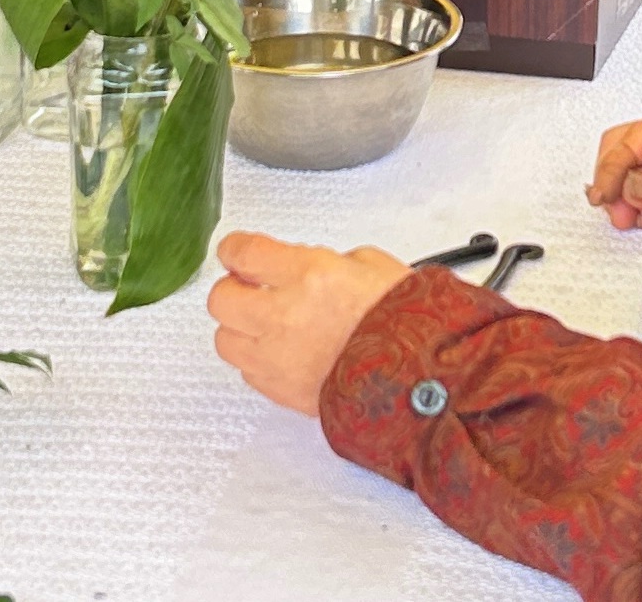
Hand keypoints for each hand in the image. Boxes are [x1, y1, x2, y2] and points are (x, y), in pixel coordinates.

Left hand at [208, 231, 412, 416]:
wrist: (420, 379)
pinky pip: (249, 373)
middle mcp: (285, 317)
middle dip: (233, 289)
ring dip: (240, 327)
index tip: (235, 251)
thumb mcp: (373, 266)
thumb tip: (312, 265)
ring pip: (226, 339)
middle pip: (221, 298)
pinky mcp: (283, 392)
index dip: (234, 249)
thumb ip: (331, 261)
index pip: (243, 253)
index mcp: (310, 276)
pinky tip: (280, 352)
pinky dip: (257, 360)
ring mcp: (279, 358)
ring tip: (263, 323)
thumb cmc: (406, 324)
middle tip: (249, 286)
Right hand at [589, 100, 641, 287]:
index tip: (605, 195)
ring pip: (630, 169)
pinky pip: (641, 188)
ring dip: (623, 196)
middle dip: (616, 180)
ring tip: (631, 221)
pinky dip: (634, 205)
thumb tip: (630, 185)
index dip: (616, 165)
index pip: (640, 136)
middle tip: (615, 212)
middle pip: (628, 146)